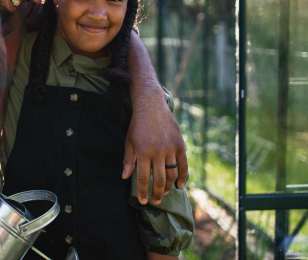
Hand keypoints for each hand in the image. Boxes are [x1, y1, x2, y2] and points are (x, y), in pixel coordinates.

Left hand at [122, 89, 186, 204]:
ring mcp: (170, 148)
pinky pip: (183, 165)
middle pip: (159, 179)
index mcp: (143, 152)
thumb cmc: (137, 124)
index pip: (142, 178)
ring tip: (164, 193)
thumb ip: (128, 160)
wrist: (151, 105)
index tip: (143, 201)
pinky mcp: (180, 144)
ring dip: (168, 187)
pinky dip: (183, 177)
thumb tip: (124, 177)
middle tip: (155, 201)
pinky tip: (179, 186)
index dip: (143, 192)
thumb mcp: (129, 141)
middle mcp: (158, 151)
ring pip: (172, 174)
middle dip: (157, 193)